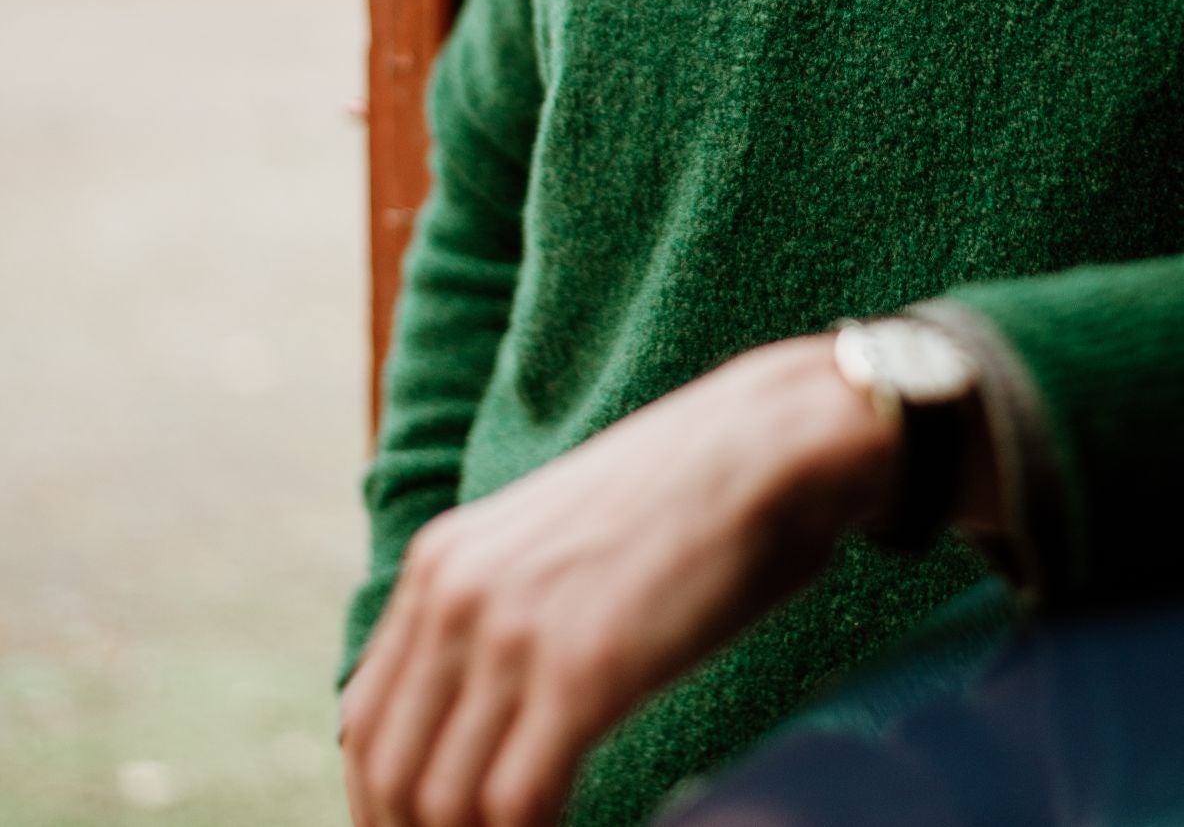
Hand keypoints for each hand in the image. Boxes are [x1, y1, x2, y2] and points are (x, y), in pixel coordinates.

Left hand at [337, 334, 903, 826]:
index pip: (365, 721)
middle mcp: (456, 593)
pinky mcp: (581, 673)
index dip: (384, 803)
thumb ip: (505, 606)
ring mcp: (514, 632)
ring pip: (442, 803)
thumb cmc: (689, 496)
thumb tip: (486, 707)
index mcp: (442, 561)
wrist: (768, 443)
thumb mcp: (558, 539)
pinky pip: (516, 807)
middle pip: (387, 772)